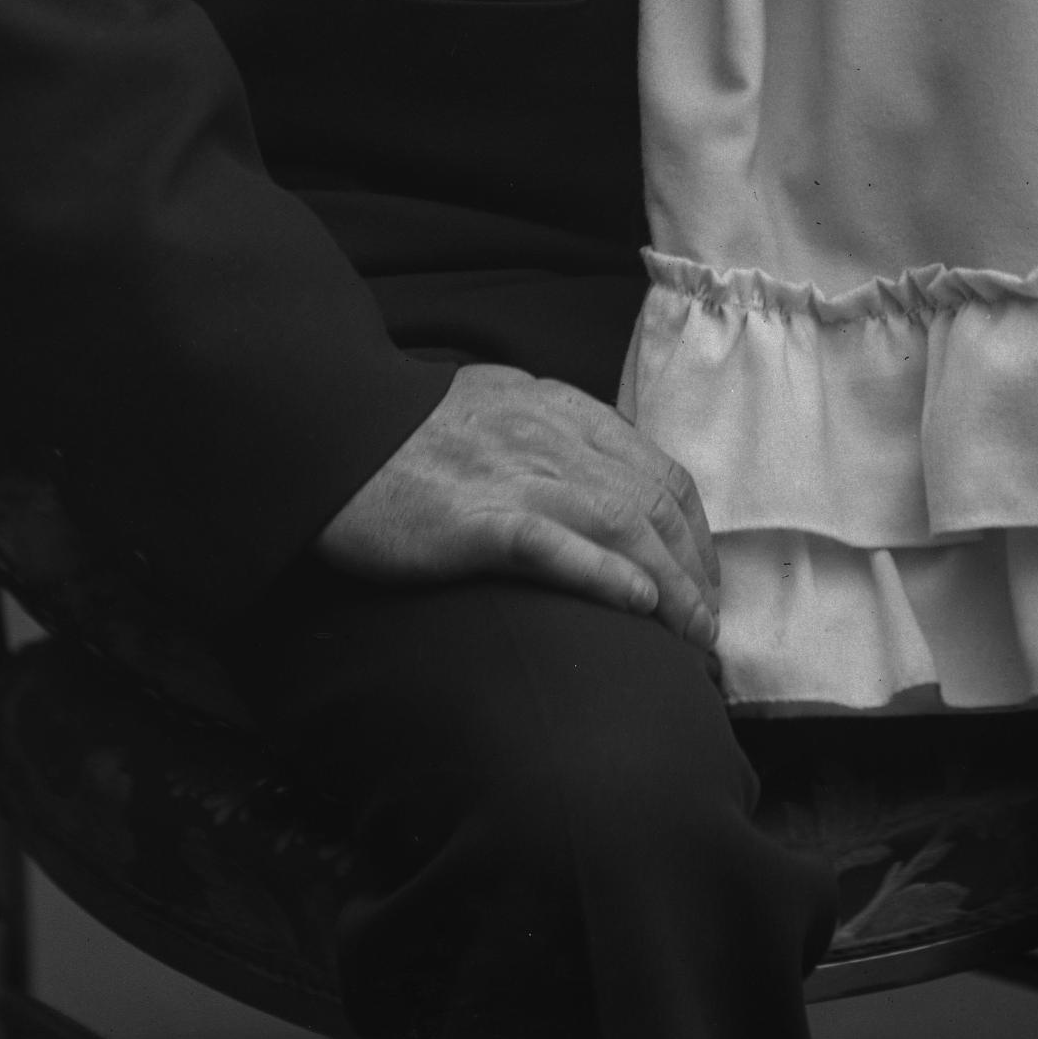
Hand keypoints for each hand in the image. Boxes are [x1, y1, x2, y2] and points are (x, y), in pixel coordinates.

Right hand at [318, 362, 721, 653]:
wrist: (330, 434)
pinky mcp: (478, 521)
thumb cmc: (405, 432)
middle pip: (653, 503)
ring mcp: (517, 477)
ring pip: (623, 526)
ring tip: (693, 635)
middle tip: (708, 623)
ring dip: (672, 585)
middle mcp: (550, 437)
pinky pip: (557, 547)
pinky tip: (638, 607)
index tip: (702, 576)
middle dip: (695, 568)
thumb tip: (592, 468)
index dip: (693, 529)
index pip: (655, 469)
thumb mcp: (494, 403)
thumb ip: (546, 429)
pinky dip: (607, 575)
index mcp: (557, 409)